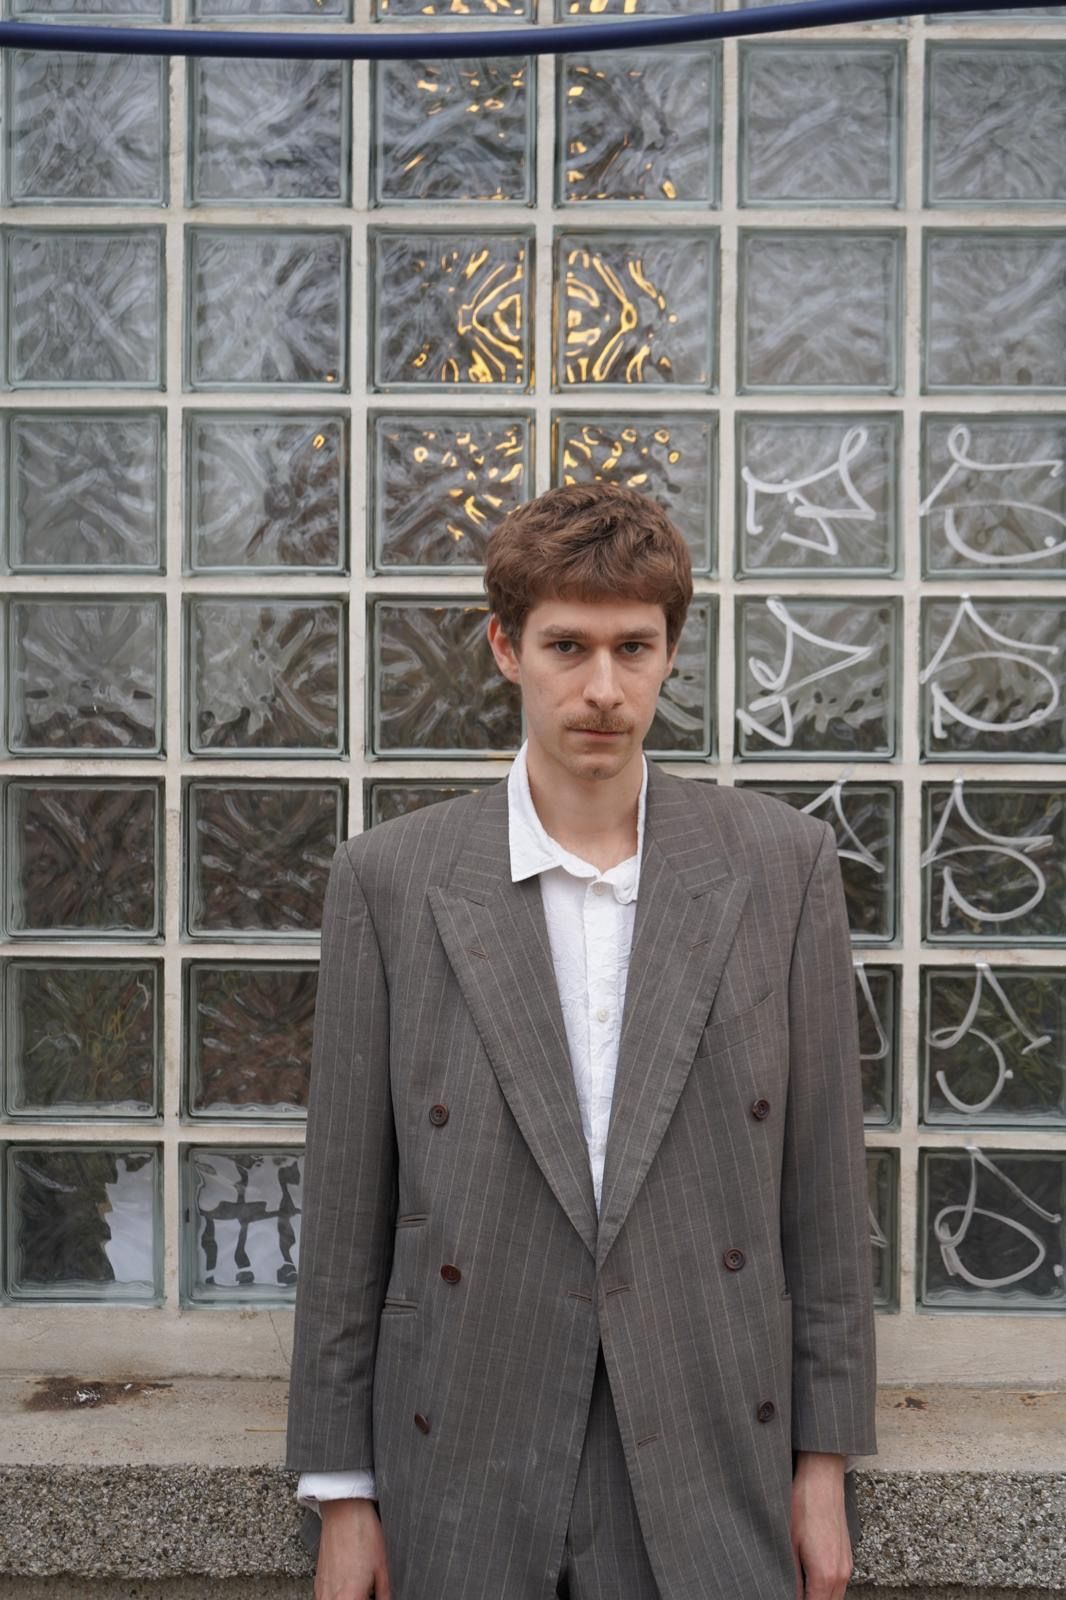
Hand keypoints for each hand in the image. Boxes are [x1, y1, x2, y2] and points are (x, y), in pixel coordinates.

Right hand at [314, 1497, 391, 1599]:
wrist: (344, 1510)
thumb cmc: (363, 1534)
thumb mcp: (383, 1567)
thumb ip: (385, 1594)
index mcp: (349, 1597)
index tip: (374, 1597)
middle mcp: (331, 1597)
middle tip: (369, 1593)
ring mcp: (321, 1590)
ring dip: (347, 1599)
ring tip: (361, 1590)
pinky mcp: (318, 1581)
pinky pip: (325, 1599)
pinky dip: (338, 1597)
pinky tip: (349, 1588)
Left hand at [790, 1452, 851, 1599]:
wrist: (821, 1479)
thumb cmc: (803, 1505)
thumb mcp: (788, 1544)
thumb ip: (793, 1577)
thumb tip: (789, 1593)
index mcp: (824, 1574)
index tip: (787, 1597)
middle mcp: (840, 1574)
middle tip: (792, 1593)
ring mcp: (846, 1565)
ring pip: (835, 1596)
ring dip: (819, 1596)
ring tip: (800, 1587)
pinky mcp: (846, 1556)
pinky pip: (839, 1583)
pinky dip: (826, 1588)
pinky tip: (811, 1578)